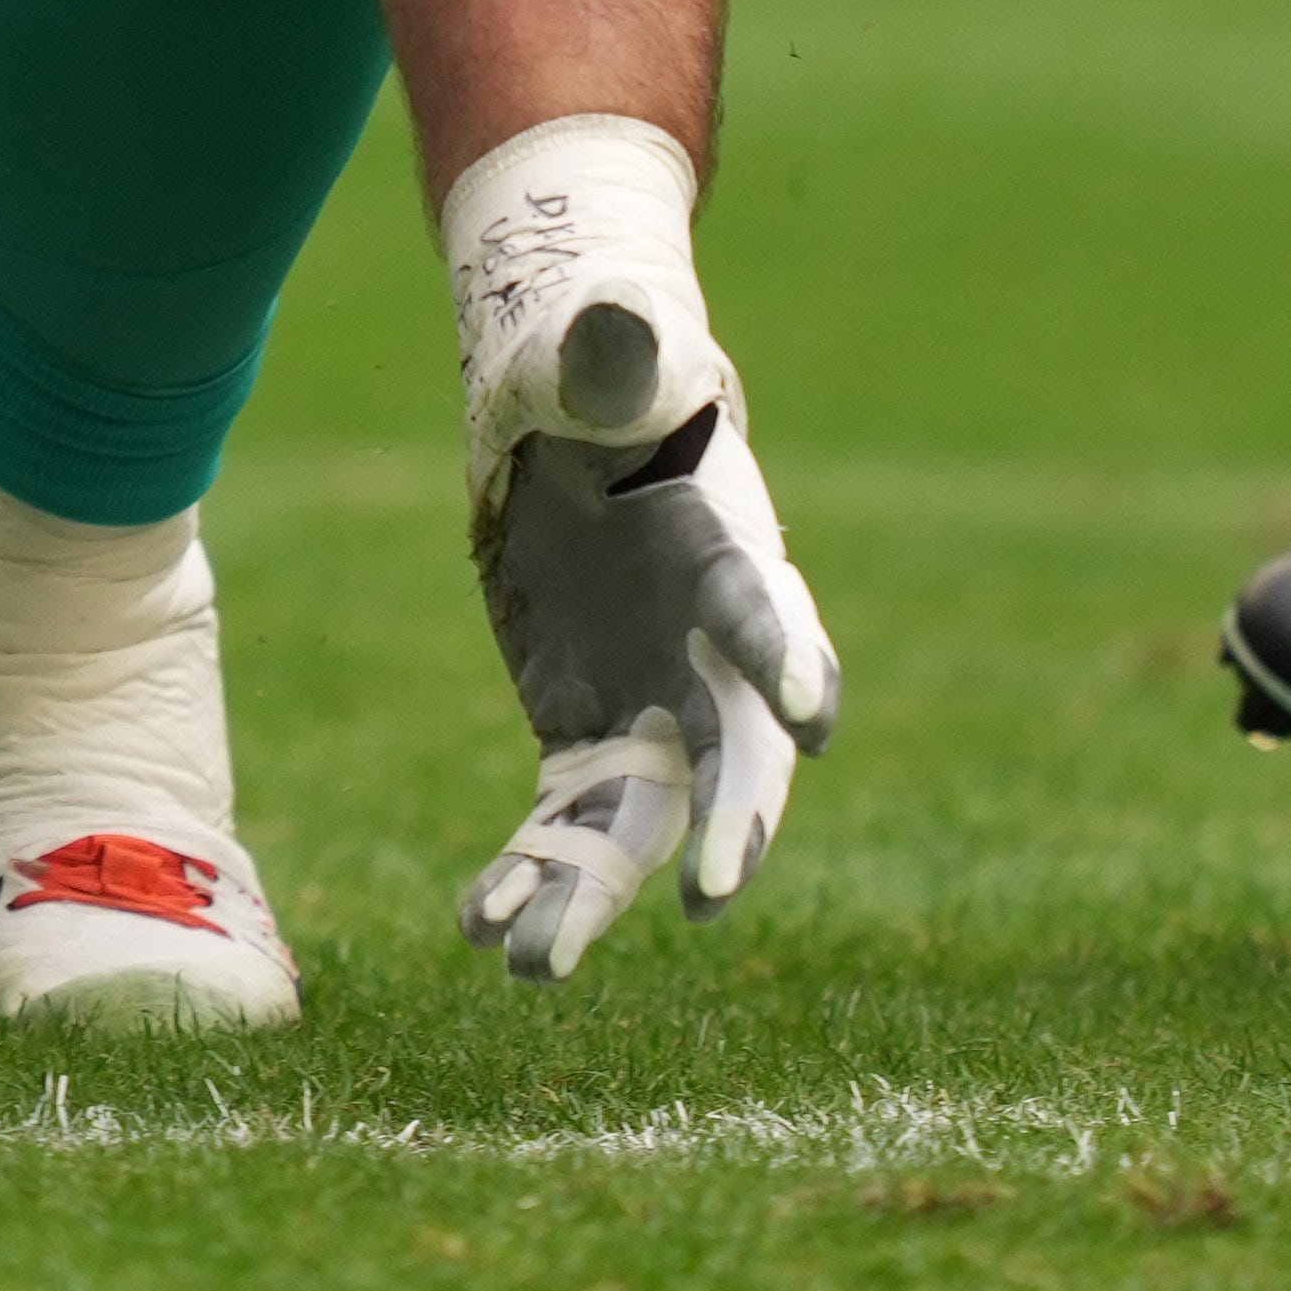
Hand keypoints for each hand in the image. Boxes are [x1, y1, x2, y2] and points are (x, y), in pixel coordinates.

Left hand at [459, 377, 840, 978]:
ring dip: (595, 896)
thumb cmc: (599, 370)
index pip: (766, 610)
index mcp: (723, 544)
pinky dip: (530, 878)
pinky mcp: (587, 733)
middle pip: (736, 751)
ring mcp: (650, 700)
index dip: (791, 661)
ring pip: (642, 823)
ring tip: (530, 967)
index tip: (814, 720)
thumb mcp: (600, 355)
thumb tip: (606, 323)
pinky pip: (568, 826)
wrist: (572, 422)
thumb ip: (608, 354)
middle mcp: (705, 646)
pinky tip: (475, 927)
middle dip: (735, 824)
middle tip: (715, 897)